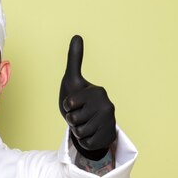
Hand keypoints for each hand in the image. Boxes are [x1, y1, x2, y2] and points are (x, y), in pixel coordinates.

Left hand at [59, 35, 115, 160]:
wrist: (90, 123)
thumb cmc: (78, 101)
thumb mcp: (72, 80)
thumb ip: (74, 59)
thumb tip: (77, 35)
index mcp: (98, 91)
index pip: (69, 103)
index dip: (67, 106)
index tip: (74, 103)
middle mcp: (108, 105)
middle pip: (74, 119)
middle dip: (72, 120)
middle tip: (79, 115)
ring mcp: (110, 122)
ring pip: (80, 132)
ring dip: (78, 130)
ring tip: (84, 123)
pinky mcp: (109, 136)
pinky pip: (87, 142)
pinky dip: (84, 141)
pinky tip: (91, 133)